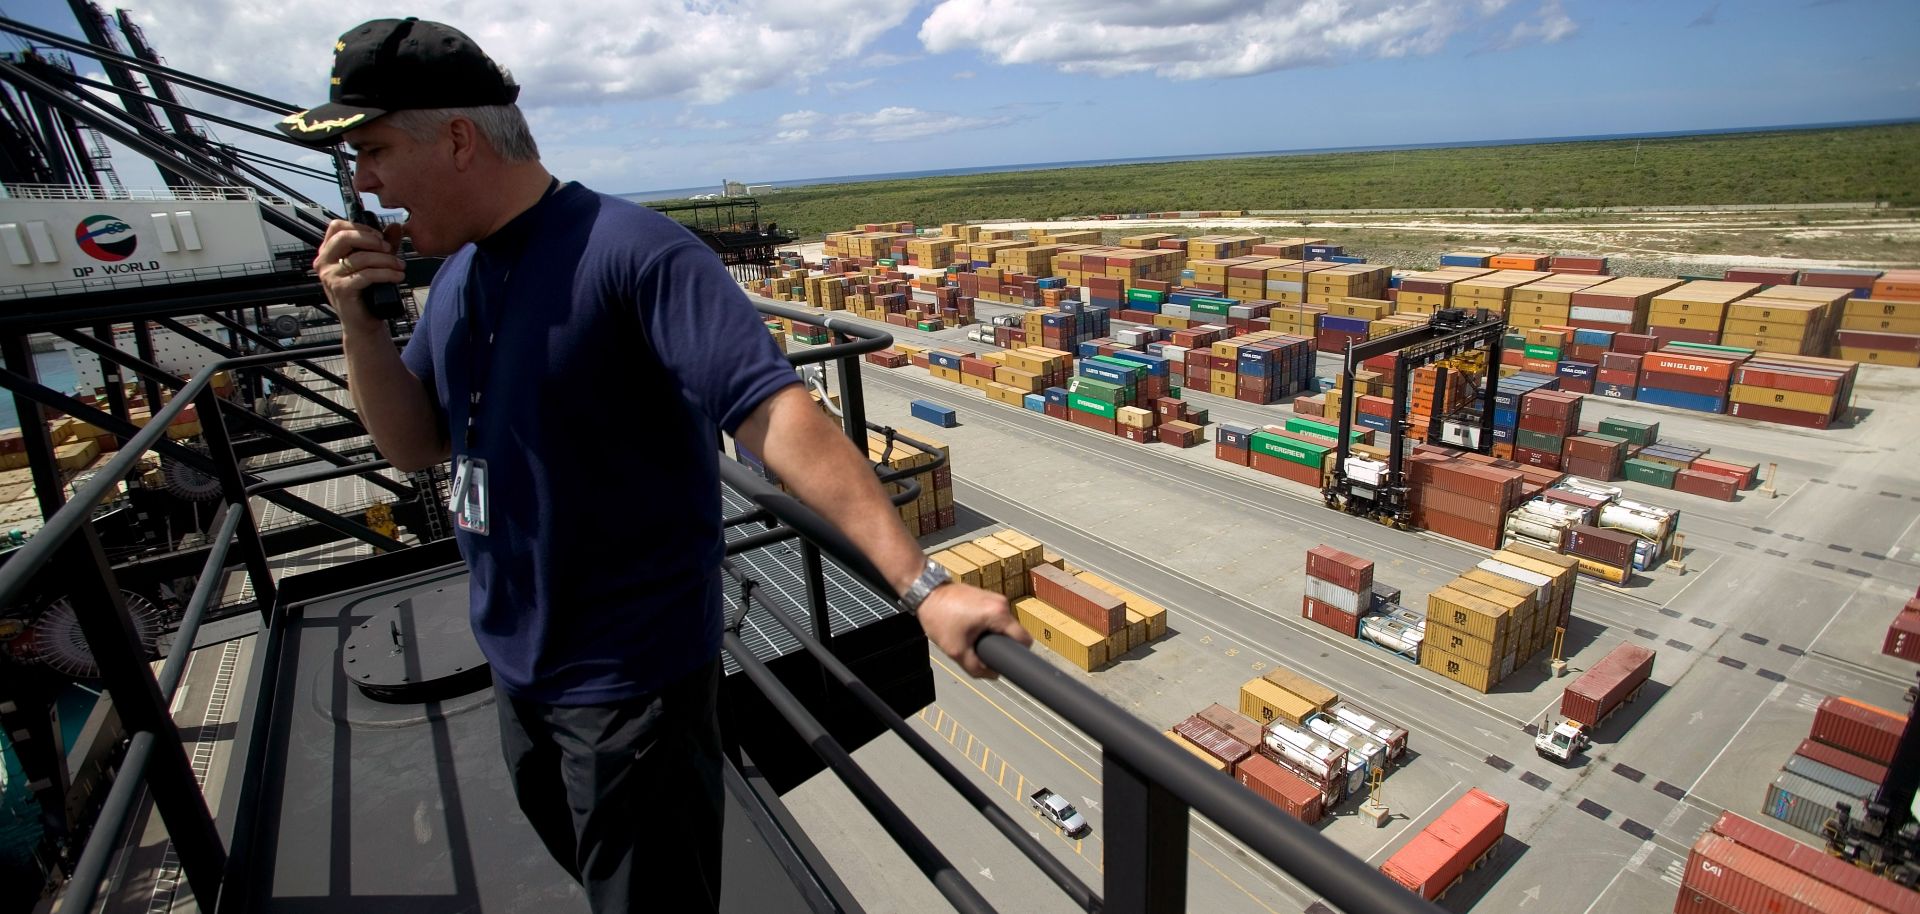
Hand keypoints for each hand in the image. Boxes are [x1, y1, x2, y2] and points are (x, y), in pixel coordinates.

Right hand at [315, 219, 408, 327]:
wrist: (362, 322)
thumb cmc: (367, 292)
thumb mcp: (375, 263)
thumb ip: (384, 244)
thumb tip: (396, 226)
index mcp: (328, 252)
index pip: (337, 227)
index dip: (360, 227)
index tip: (379, 236)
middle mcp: (324, 262)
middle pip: (344, 237)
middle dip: (371, 240)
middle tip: (389, 248)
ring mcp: (330, 276)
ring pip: (360, 258)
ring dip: (385, 260)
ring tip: (400, 266)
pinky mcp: (341, 289)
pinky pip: (366, 275)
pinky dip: (386, 274)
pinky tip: (397, 276)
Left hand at [916, 582, 1030, 678]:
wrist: (926, 593)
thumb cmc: (939, 616)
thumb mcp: (956, 650)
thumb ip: (976, 668)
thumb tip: (993, 674)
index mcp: (998, 613)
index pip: (1024, 639)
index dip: (1017, 654)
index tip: (1004, 661)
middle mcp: (1001, 603)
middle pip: (1012, 633)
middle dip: (999, 645)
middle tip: (980, 651)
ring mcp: (994, 598)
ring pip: (1002, 626)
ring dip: (991, 635)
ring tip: (972, 639)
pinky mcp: (987, 597)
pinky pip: (994, 617)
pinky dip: (985, 626)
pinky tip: (970, 630)